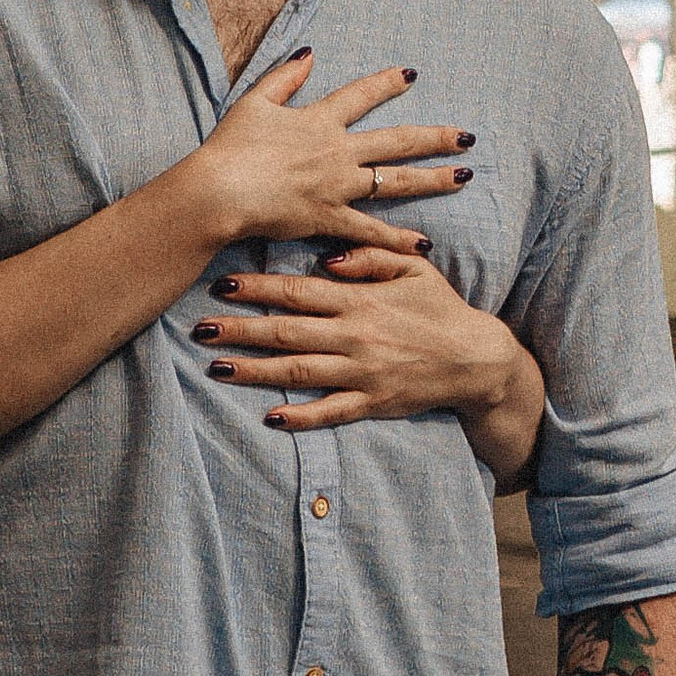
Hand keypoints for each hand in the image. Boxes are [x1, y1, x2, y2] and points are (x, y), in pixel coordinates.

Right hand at [180, 54, 471, 255]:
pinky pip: (371, 230)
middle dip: (435, 138)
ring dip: (432, 179)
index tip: (413, 75)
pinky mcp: (329, 218)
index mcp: (320, 120)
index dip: (387, 83)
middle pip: (396, 141)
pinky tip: (424, 243)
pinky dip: (397, 238)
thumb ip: (285, 77)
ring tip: (464, 177)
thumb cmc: (231, 146)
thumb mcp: (254, 101)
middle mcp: (337, 151)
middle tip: (468, 137)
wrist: (221, 190)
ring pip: (395, 182)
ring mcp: (337, 186)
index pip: (362, 95)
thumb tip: (310, 53)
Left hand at [197, 242, 520, 430]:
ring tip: (216, 368)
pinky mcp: (370, 404)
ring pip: (297, 373)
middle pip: (286, 332)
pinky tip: (269, 417)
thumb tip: (327, 261)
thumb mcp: (412, 266)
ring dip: (254, 371)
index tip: (223, 283)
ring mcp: (360, 374)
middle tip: (200, 327)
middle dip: (240, 329)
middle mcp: (354, 337)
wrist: (474, 358)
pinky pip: (328, 413)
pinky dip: (299, 417)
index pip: (298, 292)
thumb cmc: (438, 306)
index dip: (258, 288)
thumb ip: (369, 257)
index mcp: (359, 300)